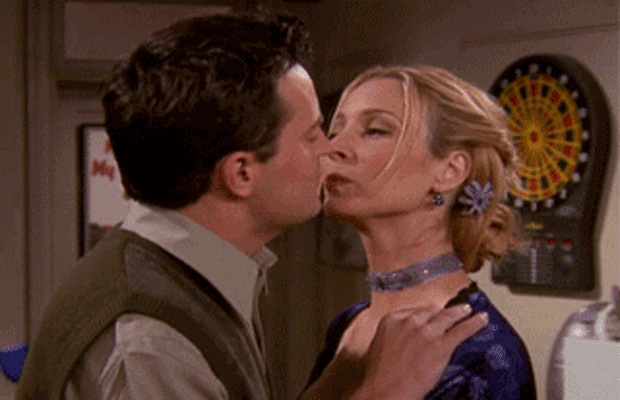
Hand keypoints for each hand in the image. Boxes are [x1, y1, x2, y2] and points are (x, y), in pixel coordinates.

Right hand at [350, 304, 487, 399]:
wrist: (385, 391)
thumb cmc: (379, 374)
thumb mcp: (381, 344)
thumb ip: (395, 334)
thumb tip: (405, 337)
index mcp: (392, 319)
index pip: (415, 311)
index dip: (426, 314)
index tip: (432, 316)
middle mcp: (410, 321)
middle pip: (432, 311)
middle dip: (442, 312)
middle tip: (452, 312)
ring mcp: (427, 332)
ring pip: (448, 317)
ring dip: (460, 312)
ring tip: (467, 310)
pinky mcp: (441, 346)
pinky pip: (461, 331)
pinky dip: (474, 324)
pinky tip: (482, 319)